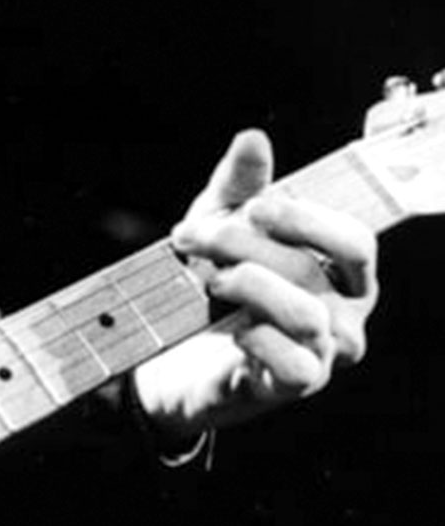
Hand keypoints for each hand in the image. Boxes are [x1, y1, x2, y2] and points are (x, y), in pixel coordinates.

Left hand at [129, 128, 376, 445]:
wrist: (170, 344)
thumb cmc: (213, 277)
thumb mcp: (220, 220)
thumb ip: (239, 182)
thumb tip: (254, 138)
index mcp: (341, 274)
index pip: (354, 241)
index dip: (302, 219)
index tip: (251, 208)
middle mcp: (345, 316)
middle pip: (312, 269)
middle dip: (244, 243)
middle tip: (192, 236)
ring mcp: (325, 356)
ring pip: (306, 315)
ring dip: (244, 285)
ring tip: (207, 281)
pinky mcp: (293, 387)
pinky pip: (297, 364)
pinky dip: (256, 337)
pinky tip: (230, 328)